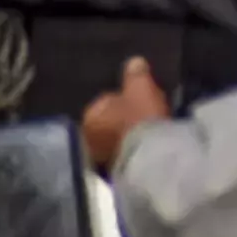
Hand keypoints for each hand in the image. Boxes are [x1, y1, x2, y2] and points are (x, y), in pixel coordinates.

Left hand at [81, 57, 173, 171]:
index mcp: (91, 113)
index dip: (127, 100)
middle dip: (122, 120)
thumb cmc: (141, 119)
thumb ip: (135, 75)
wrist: (148, 160)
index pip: (107, 101)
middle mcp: (87, 136)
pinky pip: (120, 157)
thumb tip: (133, 61)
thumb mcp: (141, 89)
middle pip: (108, 122)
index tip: (143, 102)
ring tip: (145, 137)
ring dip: (124, 138)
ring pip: (113, 141)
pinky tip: (143, 152)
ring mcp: (97, 158)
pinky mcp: (110, 174)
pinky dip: (129, 153)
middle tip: (144, 119)